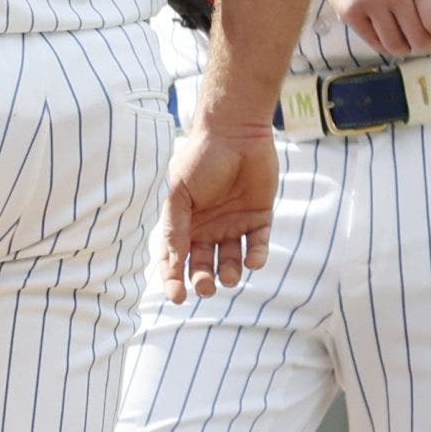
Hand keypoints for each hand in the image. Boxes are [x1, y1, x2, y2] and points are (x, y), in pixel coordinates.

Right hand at [158, 126, 276, 303]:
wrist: (236, 134)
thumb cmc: (201, 160)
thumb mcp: (180, 193)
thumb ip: (175, 225)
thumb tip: (170, 259)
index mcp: (185, 220)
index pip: (176, 256)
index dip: (173, 278)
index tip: (176, 297)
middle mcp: (208, 226)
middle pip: (203, 263)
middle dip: (202, 279)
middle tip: (206, 287)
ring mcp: (234, 223)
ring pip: (231, 259)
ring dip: (229, 272)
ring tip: (229, 275)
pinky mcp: (259, 218)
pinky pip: (259, 245)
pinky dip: (257, 257)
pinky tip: (253, 261)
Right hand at [322, 0, 430, 56]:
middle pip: (419, 40)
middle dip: (423, 44)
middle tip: (418, 37)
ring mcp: (369, 0)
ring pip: (396, 46)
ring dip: (403, 48)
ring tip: (402, 38)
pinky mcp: (349, 12)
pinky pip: (375, 44)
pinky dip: (384, 45)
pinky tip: (385, 33)